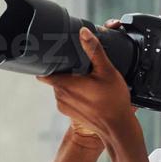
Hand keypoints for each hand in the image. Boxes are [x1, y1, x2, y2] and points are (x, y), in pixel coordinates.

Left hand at [38, 20, 135, 143]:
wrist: (118, 128)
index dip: (47, 62)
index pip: (43, 71)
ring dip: (69, 83)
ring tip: (86, 82)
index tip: (55, 57)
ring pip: (60, 87)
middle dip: (63, 71)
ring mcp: (63, 106)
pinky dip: (74, 94)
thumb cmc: (114, 102)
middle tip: (80, 68)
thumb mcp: (107, 71)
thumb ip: (94, 50)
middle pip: (54, 76)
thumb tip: (84, 33)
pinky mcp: (68, 113)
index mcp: (64, 84)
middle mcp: (60, 96)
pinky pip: (66, 98)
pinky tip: (88, 94)